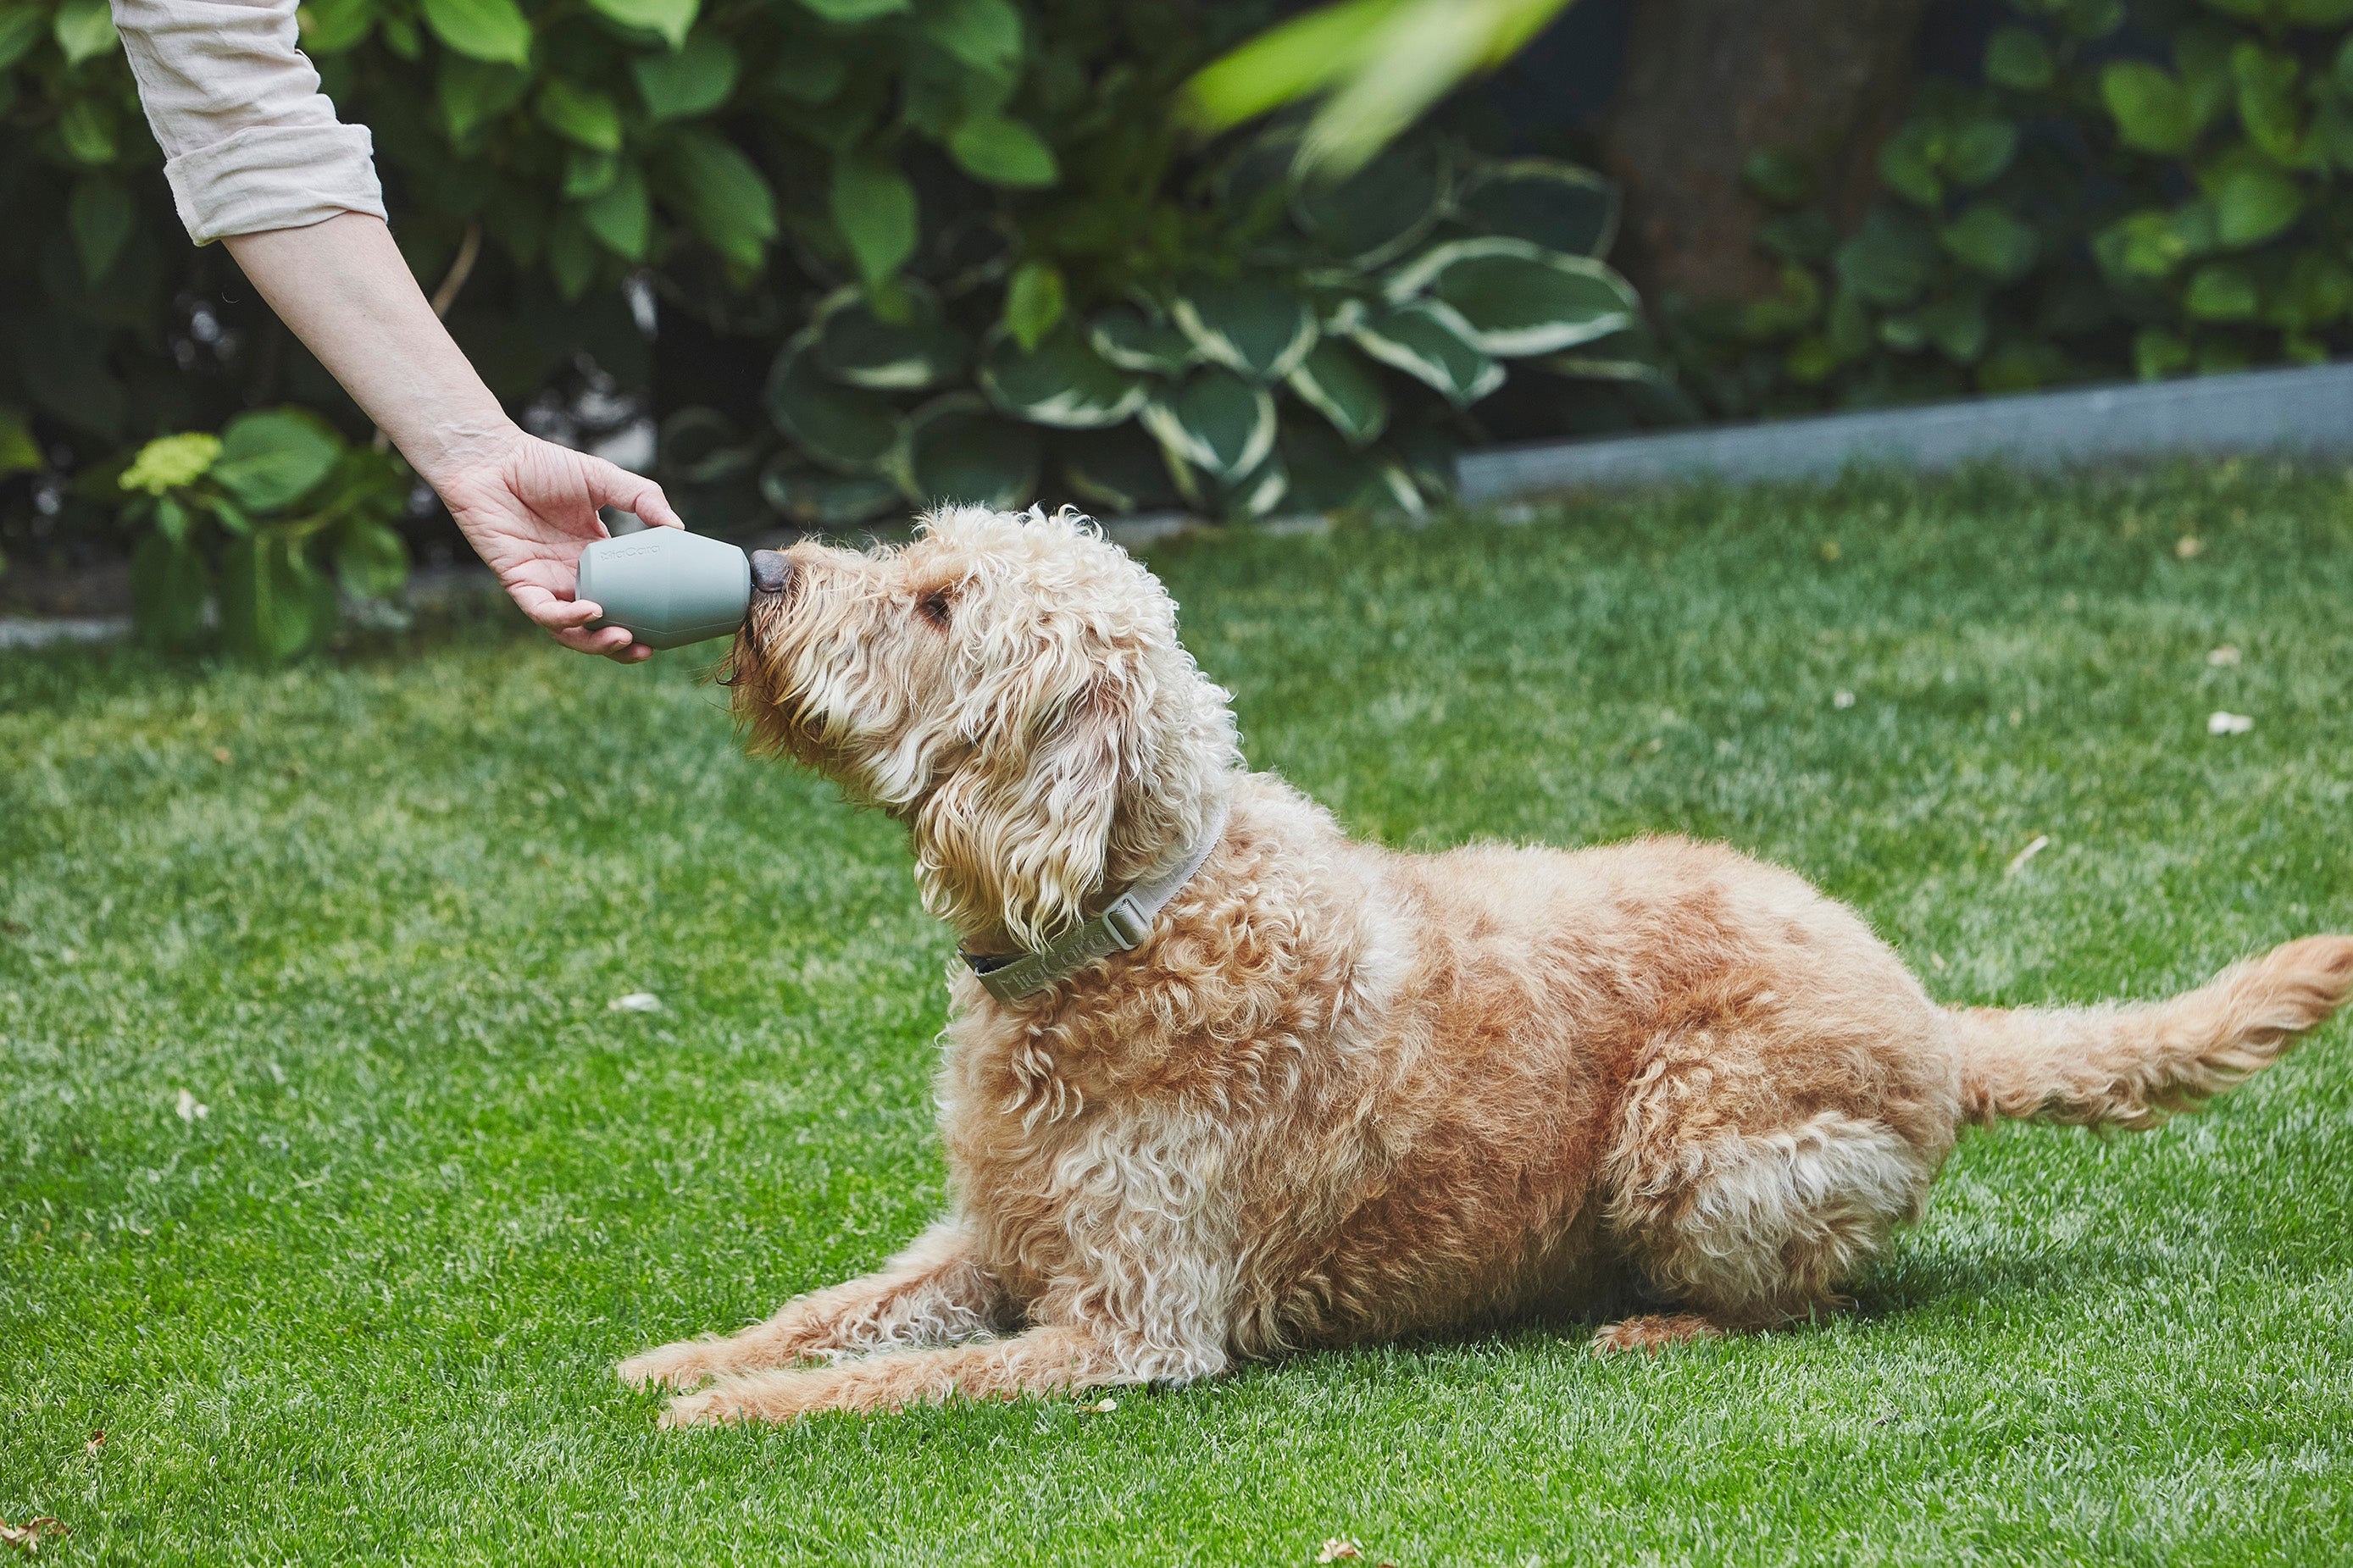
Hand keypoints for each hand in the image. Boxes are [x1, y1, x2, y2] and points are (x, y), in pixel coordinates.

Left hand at [433, 431, 684, 662]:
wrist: (490, 457)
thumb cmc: (541, 464)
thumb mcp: (603, 478)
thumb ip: (643, 499)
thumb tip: (678, 528)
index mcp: (594, 557)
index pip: (623, 596)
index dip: (643, 616)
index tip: (668, 625)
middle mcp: (570, 576)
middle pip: (598, 624)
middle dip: (621, 646)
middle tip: (646, 649)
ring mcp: (544, 582)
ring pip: (570, 629)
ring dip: (595, 642)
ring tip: (623, 639)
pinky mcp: (518, 581)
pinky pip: (542, 611)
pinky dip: (566, 618)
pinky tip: (591, 612)